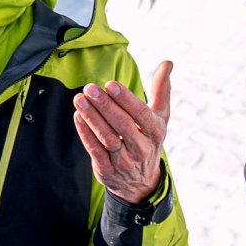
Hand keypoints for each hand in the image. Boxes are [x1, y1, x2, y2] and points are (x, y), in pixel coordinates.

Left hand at [74, 61, 171, 203]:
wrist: (141, 183)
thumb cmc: (149, 140)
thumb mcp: (160, 117)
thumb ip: (161, 89)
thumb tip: (167, 62)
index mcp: (155, 132)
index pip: (140, 114)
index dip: (125, 99)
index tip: (110, 84)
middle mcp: (141, 148)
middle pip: (122, 125)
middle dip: (104, 105)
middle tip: (90, 88)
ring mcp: (124, 161)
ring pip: (106, 138)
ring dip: (91, 118)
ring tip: (79, 99)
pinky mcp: (107, 170)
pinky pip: (94, 151)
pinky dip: (85, 133)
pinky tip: (78, 117)